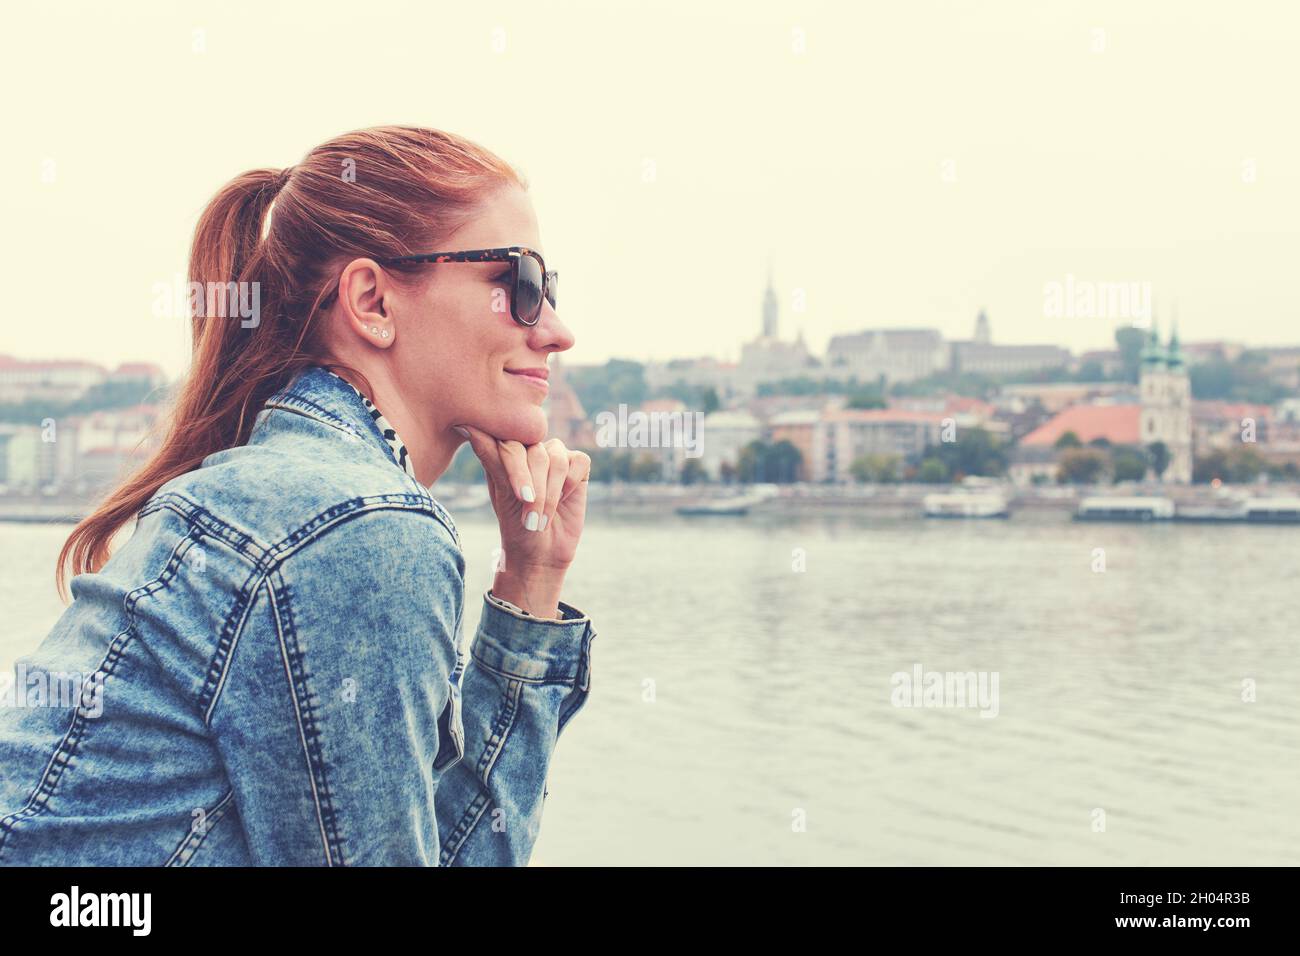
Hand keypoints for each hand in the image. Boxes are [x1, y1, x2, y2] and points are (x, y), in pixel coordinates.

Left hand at [456, 424, 590, 616]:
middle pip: (536, 453)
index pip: (511, 442)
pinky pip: (578, 462)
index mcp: (506, 450)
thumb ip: (491, 456)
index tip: (519, 498)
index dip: (517, 469)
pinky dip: (569, 486)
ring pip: (557, 459)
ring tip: (543, 516)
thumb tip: (465, 425)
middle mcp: (531, 447)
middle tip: (530, 516)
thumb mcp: (502, 492)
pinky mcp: (578, 464)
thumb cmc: (515, 523)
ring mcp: (555, 454)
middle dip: (535, 489)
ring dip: (551, 493)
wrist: (541, 550)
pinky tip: (563, 500)